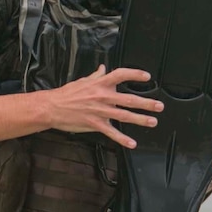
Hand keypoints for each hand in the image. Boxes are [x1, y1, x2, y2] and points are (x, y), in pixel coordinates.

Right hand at [43, 65, 163, 147]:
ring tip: (153, 121)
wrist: (52, 107)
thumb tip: (103, 68)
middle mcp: (103, 96)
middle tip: (159, 106)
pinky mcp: (95, 124)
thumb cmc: (67, 94)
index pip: (121, 75)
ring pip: (124, 116)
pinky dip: (122, 139)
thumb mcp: (82, 81)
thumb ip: (96, 76)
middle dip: (146, 103)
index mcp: (100, 84)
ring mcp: (100, 111)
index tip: (147, 76)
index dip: (135, 74)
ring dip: (141, 119)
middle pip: (129, 99)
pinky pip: (112, 132)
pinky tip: (132, 143)